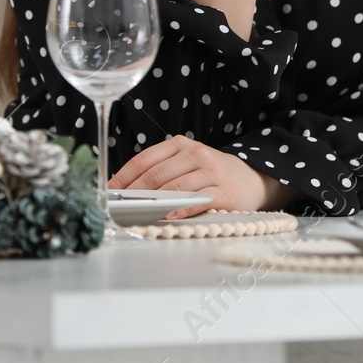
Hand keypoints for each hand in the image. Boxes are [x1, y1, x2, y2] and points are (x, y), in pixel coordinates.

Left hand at [108, 134, 286, 217]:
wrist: (254, 178)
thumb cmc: (212, 174)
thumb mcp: (187, 162)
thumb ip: (161, 171)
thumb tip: (125, 191)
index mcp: (180, 145)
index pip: (144, 160)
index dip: (123, 177)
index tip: (109, 193)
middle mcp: (195, 154)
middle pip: (156, 175)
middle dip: (132, 194)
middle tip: (117, 208)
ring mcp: (210, 172)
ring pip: (173, 188)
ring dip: (150, 204)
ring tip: (134, 215)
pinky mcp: (223, 192)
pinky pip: (195, 202)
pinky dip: (178, 210)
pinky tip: (165, 217)